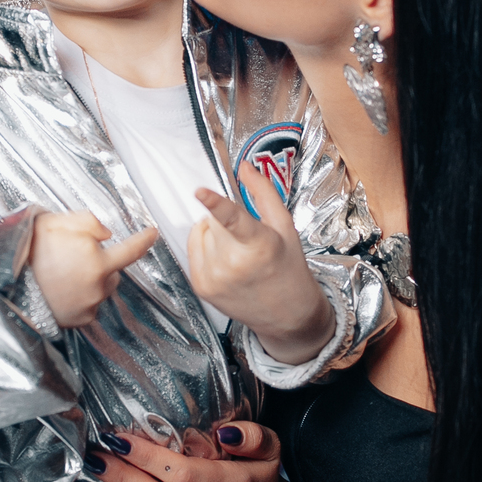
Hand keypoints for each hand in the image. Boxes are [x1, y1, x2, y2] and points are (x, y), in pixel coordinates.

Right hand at [30, 210, 158, 328]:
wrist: (7, 284)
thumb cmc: (29, 253)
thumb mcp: (55, 222)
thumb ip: (88, 221)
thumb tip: (106, 233)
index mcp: (97, 261)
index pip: (132, 249)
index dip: (144, 240)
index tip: (152, 235)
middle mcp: (98, 285)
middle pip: (113, 270)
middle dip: (101, 262)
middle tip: (72, 257)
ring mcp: (90, 304)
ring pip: (102, 288)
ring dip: (92, 281)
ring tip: (64, 275)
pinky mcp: (81, 320)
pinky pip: (90, 305)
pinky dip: (81, 298)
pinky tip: (62, 291)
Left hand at [188, 167, 332, 365]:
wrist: (287, 314)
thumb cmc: (288, 267)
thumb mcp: (284, 227)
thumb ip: (263, 193)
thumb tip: (245, 166)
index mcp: (259, 245)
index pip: (232, 219)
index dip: (214, 203)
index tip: (199, 191)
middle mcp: (232, 264)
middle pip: (213, 221)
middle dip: (226, 222)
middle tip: (248, 237)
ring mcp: (213, 278)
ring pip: (201, 233)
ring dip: (215, 236)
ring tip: (239, 253)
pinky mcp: (200, 286)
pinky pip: (193, 250)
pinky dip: (207, 249)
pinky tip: (228, 263)